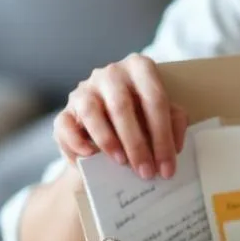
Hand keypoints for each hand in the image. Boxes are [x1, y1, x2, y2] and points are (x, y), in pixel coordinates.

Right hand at [53, 53, 189, 179]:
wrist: (111, 124)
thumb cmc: (143, 115)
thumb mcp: (164, 114)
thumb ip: (174, 122)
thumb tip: (174, 148)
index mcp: (140, 68)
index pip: (154, 100)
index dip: (163, 136)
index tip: (167, 168)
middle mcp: (111, 73)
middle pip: (122, 107)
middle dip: (136, 144)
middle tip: (146, 172)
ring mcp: (85, 89)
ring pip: (92, 112)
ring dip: (107, 140)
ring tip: (121, 162)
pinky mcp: (66, 109)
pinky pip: (65, 125)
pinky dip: (76, 142)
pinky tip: (89, 156)